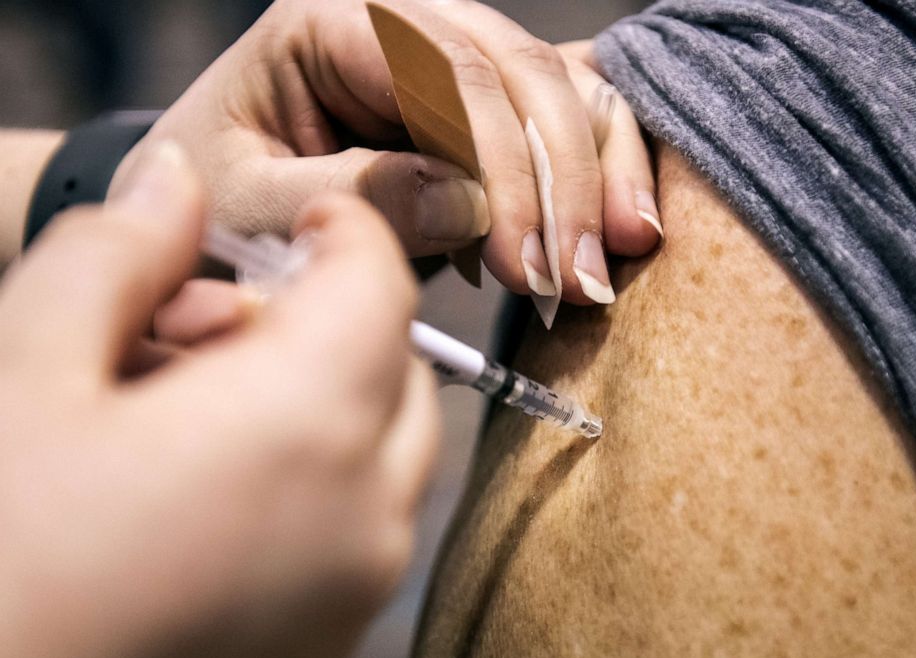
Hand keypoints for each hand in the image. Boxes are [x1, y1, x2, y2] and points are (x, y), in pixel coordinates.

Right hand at [0, 142, 437, 657]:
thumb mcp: (27, 375)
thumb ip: (117, 256)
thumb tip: (176, 181)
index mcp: (305, 430)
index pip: (382, 286)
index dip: (346, 230)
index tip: (298, 220)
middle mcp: (366, 517)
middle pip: (393, 365)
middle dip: (322, 320)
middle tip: (204, 326)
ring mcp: (358, 591)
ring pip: (383, 445)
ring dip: (316, 399)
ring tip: (186, 411)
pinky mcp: (330, 640)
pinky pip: (362, 522)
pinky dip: (315, 475)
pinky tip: (202, 484)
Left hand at [115, 0, 660, 304]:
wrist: (206, 219)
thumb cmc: (210, 210)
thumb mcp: (253, 210)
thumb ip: (353, 198)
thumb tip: (469, 205)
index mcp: (329, 23)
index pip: (447, 72)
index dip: (502, 166)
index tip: (526, 268)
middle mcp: (402, 23)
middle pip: (518, 70)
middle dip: (560, 179)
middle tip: (575, 280)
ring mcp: (448, 58)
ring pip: (556, 85)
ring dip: (595, 173)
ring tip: (608, 262)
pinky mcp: (477, 108)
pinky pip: (561, 114)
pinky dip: (596, 169)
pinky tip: (615, 230)